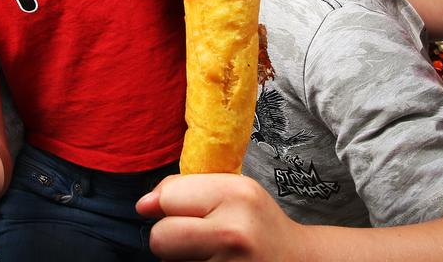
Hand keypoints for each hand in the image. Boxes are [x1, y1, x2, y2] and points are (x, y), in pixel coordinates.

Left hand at [137, 174, 307, 261]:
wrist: (298, 261)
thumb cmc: (257, 223)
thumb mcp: (233, 190)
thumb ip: (187, 189)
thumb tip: (144, 205)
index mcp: (235, 194)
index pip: (168, 198)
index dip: (163, 205)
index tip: (175, 211)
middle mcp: (233, 231)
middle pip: (161, 237)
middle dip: (167, 238)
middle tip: (191, 237)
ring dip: (180, 258)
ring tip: (210, 252)